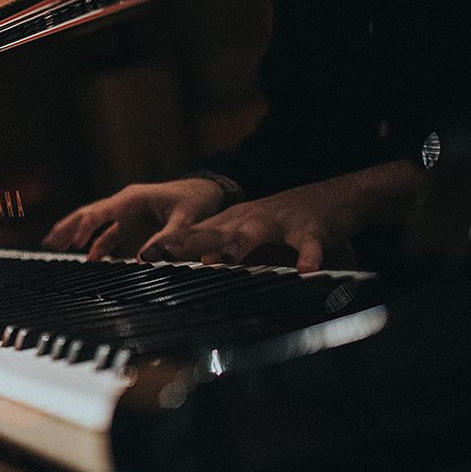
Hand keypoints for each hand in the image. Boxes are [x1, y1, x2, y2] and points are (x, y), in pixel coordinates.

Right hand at [42, 177, 225, 259]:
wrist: (210, 191)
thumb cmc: (196, 201)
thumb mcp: (185, 220)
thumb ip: (166, 240)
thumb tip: (143, 259)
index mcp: (132, 198)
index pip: (100, 212)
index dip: (84, 227)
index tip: (71, 243)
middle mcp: (125, 203)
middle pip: (89, 213)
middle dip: (68, 227)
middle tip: (49, 242)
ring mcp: (127, 212)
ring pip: (94, 222)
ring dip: (76, 234)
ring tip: (56, 246)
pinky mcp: (133, 222)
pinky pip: (109, 232)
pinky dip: (96, 243)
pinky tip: (88, 257)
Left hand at [140, 162, 419, 271]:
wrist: (331, 196)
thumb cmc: (281, 223)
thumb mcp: (246, 234)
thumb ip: (219, 253)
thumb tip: (191, 274)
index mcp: (230, 223)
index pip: (190, 234)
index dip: (164, 247)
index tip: (139, 261)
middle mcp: (247, 220)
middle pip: (211, 231)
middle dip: (183, 244)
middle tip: (157, 256)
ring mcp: (278, 223)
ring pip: (254, 233)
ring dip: (238, 246)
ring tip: (226, 261)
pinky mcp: (311, 229)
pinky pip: (309, 245)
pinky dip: (308, 257)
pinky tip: (307, 272)